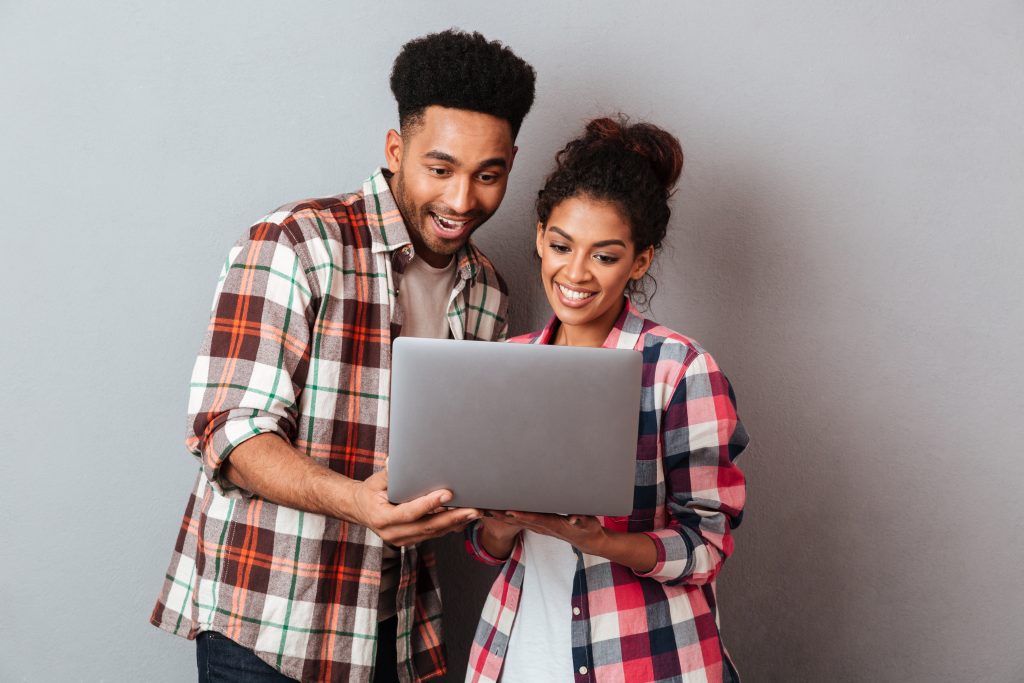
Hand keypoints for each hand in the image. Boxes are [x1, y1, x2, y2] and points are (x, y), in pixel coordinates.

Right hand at [351, 468, 479, 546]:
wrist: (360, 510)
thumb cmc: (370, 492)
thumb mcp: (376, 481)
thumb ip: (389, 474)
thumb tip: (396, 461)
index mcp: (382, 518)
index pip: (410, 512)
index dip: (429, 504)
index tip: (447, 493)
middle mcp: (393, 533)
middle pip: (427, 526)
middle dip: (452, 518)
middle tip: (473, 509)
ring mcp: (402, 540)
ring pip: (433, 532)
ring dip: (456, 523)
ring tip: (475, 512)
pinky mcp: (411, 540)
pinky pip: (433, 534)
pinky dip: (450, 526)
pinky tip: (465, 518)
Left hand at [495, 511, 606, 555]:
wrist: (587, 540)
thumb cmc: (589, 529)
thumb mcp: (589, 523)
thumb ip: (581, 520)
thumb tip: (573, 519)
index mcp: (554, 524)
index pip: (535, 519)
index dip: (521, 515)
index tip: (508, 511)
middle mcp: (543, 526)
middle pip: (520, 520)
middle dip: (503, 515)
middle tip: (487, 507)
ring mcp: (540, 527)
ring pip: (517, 521)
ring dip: (501, 516)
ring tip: (486, 508)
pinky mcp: (539, 525)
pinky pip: (520, 521)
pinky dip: (508, 516)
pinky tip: (498, 512)